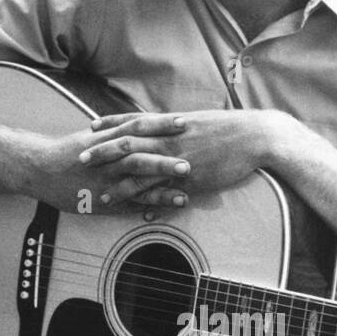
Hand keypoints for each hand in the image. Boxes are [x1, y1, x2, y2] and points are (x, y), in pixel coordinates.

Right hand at [25, 115, 190, 214]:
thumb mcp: (91, 136)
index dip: (160, 125)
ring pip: (135, 183)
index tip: (183, 122)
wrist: (39, 168)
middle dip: (165, 159)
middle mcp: (107, 159)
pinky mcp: (101, 199)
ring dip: (161, 188)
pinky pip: (126, 203)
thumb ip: (116, 131)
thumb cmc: (68, 152)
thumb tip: (141, 124)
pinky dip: (145, 206)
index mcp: (106, 139)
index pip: (136, 127)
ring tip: (185, 191)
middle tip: (191, 160)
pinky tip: (165, 210)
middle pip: (139, 156)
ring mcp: (104, 180)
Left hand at [84, 109, 280, 203]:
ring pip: (142, 173)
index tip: (91, 125)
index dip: (110, 123)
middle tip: (80, 158)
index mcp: (170, 124)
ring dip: (120, 185)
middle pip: (127, 145)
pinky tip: (139, 214)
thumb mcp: (199, 121)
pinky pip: (165, 193)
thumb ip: (178, 126)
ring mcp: (178, 160)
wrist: (255, 137)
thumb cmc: (230, 129)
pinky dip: (150, 203)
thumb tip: (168, 125)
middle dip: (102, 152)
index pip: (133, 121)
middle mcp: (169, 140)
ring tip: (101, 196)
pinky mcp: (191, 178)